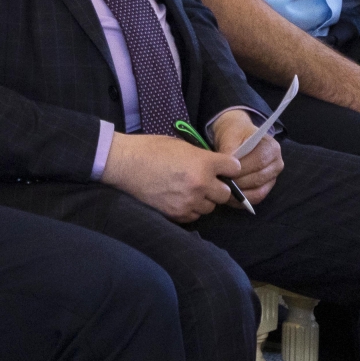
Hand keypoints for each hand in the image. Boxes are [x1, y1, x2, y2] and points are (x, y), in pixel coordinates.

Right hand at [102, 131, 242, 222]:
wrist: (125, 164)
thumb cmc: (151, 149)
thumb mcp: (181, 145)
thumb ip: (202, 157)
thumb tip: (214, 167)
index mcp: (203, 163)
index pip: (234, 169)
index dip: (229, 168)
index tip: (224, 168)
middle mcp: (200, 184)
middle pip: (226, 193)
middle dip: (218, 187)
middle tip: (205, 182)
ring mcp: (189, 201)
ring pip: (210, 207)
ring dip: (204, 200)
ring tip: (188, 190)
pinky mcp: (177, 214)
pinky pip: (194, 216)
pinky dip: (190, 209)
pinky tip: (178, 198)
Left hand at [209, 110, 281, 203]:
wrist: (236, 136)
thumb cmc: (234, 134)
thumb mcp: (230, 135)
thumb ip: (230, 150)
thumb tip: (227, 168)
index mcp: (272, 147)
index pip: (259, 161)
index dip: (241, 169)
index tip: (224, 171)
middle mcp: (277, 164)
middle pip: (258, 178)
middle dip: (238, 182)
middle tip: (220, 183)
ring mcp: (272, 178)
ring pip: (258, 192)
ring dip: (239, 194)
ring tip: (223, 191)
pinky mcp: (265, 188)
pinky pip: (255, 199)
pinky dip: (242, 200)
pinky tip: (228, 197)